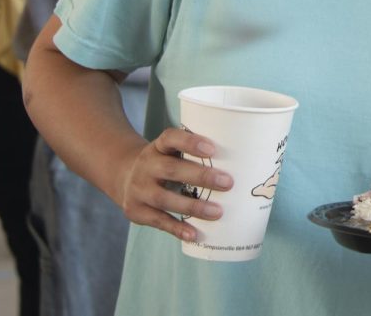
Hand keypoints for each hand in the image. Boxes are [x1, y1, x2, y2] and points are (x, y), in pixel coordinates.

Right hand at [114, 127, 233, 240]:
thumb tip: (246, 165)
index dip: (190, 142)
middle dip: (201, 177)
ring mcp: (138, 189)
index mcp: (158, 146)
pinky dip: (177, 228)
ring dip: (193, 207)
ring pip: (164, 198)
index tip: (212, 149)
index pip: (171, 138)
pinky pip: (158, 220)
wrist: (123, 176)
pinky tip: (195, 233)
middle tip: (228, 183)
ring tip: (218, 212)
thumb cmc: (165, 163)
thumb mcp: (172, 152)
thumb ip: (197, 155)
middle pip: (172, 169)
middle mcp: (146, 165)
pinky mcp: (136, 211)